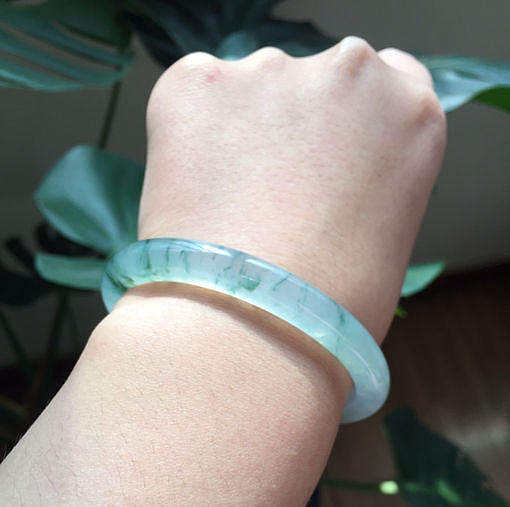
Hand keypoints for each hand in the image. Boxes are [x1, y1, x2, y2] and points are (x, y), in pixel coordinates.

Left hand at [136, 36, 445, 342]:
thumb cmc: (331, 314)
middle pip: (314, 84)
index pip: (388, 79)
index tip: (327, 155)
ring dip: (238, 137)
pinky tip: (193, 198)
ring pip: (248, 94)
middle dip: (293, 128)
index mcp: (410, 111)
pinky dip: (186, 140)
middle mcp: (350, 73)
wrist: (255, 331)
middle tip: (271, 198)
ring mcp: (270, 71)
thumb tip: (323, 185)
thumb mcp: (385, 240)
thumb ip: (365, 183)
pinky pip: (189, 102)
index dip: (350, 123)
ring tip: (228, 213)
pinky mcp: (195, 84)